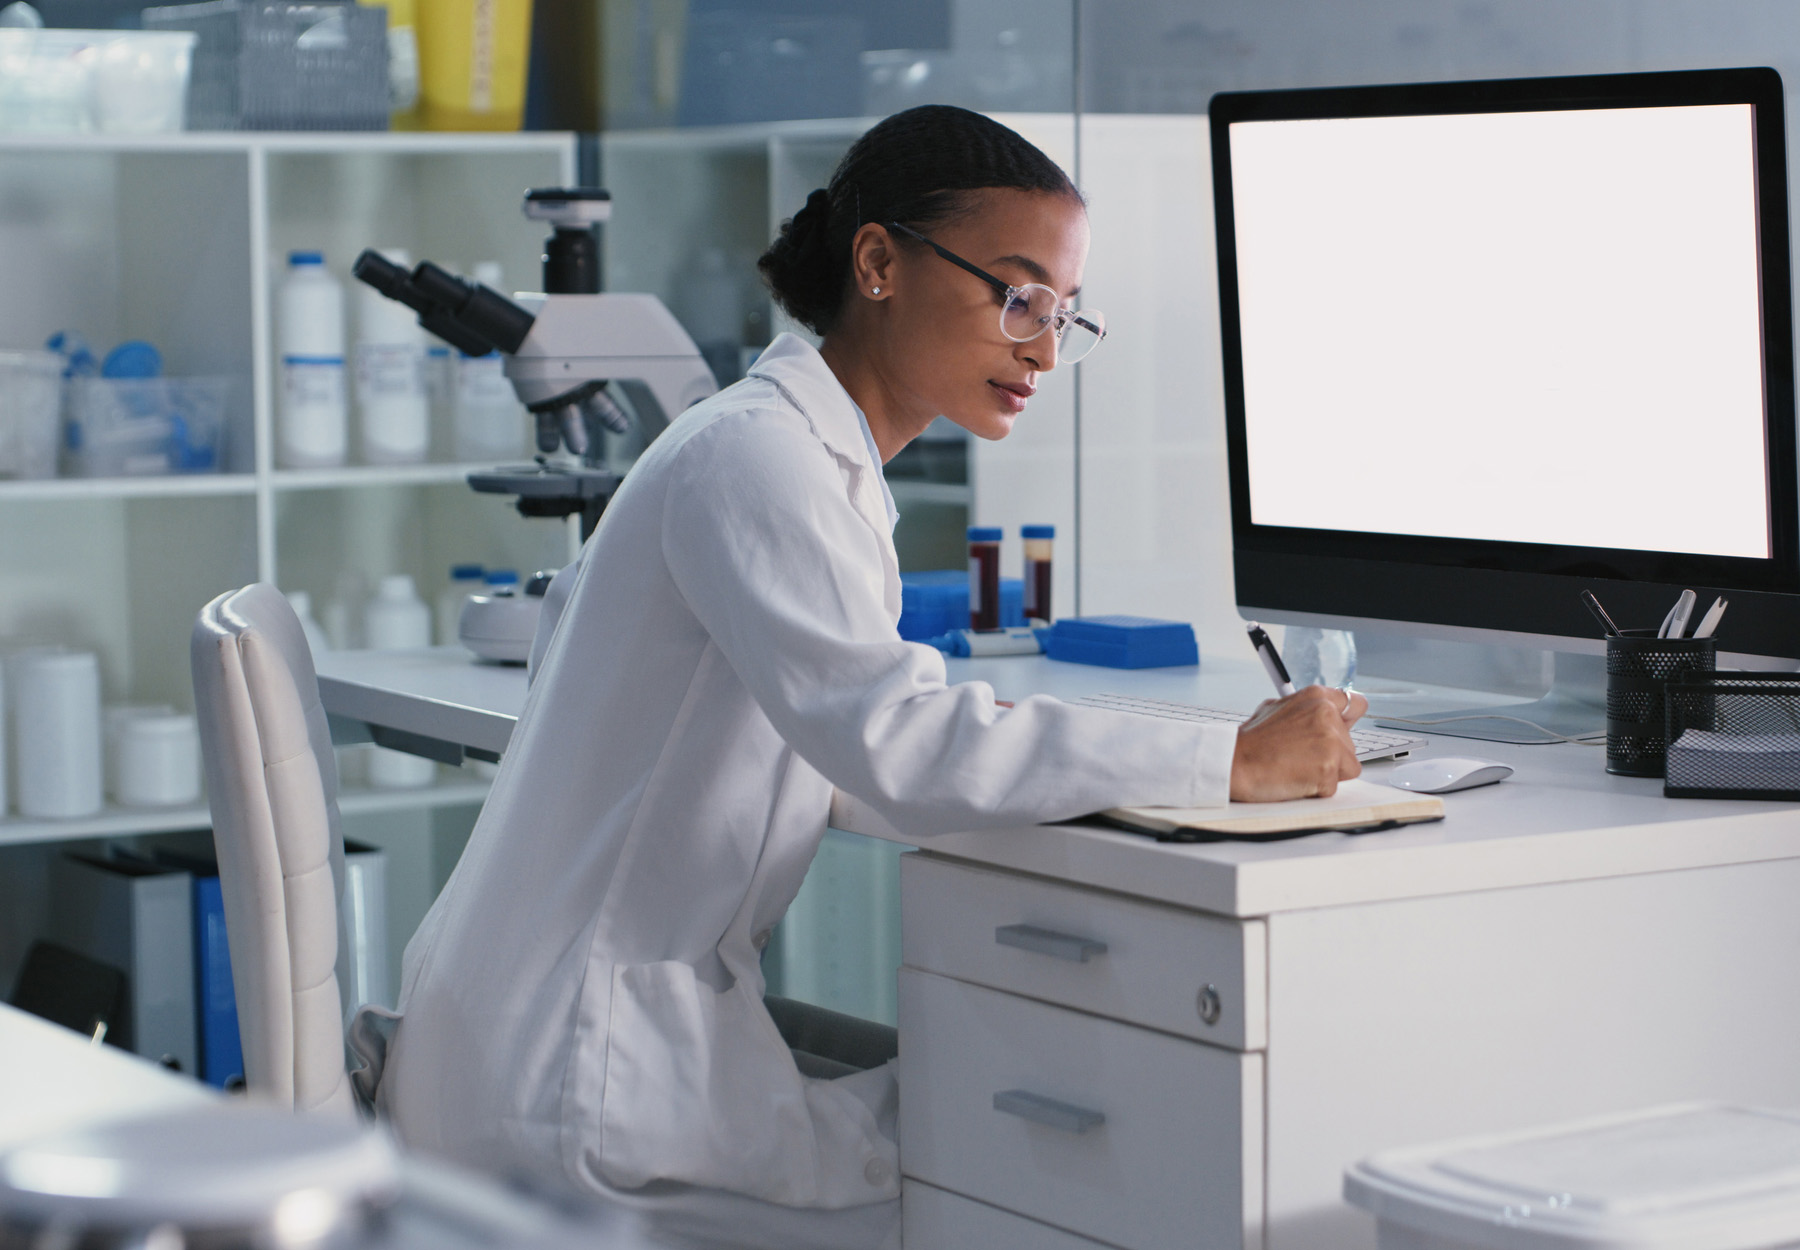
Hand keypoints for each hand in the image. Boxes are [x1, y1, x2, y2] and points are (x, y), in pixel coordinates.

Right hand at [1229, 685, 1367, 800]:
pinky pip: (1334, 786)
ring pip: (1348, 766)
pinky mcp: (1329, 767)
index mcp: (1317, 697)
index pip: (1355, 704)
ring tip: (1296, 767)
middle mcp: (1327, 715)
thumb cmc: (1251, 741)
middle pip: (1350, 743)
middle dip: (1331, 755)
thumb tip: (1320, 716)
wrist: (1235, 762)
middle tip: (1301, 757)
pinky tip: (1295, 779)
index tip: (1341, 731)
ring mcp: (1331, 741)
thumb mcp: (1275, 708)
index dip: (1348, 721)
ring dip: (1327, 772)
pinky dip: (1317, 789)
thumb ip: (1304, 711)